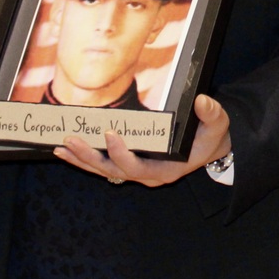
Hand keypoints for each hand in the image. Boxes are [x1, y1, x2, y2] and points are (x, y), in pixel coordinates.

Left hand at [53, 93, 230, 187]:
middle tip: (71, 139)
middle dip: (90, 156)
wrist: (209, 147)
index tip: (110, 133)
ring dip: (80, 159)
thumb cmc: (210, 136)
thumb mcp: (218, 124)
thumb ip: (212, 114)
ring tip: (60, 146)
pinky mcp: (128, 166)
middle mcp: (148, 176)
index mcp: (167, 170)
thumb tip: (201, 101)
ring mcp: (136, 173)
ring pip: (103, 171)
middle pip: (113, 171)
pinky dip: (83, 159)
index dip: (121, 153)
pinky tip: (65, 151)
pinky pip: (102, 166)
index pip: (137, 168)